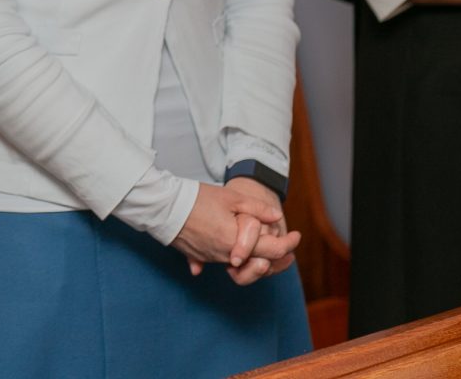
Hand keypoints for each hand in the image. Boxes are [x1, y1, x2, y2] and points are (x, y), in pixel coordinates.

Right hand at [171, 182, 298, 278]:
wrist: (163, 207)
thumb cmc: (196, 199)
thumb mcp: (231, 199)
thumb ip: (256, 209)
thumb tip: (276, 217)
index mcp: (235, 242)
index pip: (270, 250)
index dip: (288, 244)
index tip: (297, 236)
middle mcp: (225, 256)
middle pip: (257, 261)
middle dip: (275, 255)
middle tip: (286, 245)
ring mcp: (211, 258)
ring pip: (239, 262)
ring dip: (253, 255)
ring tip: (262, 244)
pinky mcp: (199, 256)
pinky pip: (219, 259)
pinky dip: (230, 255)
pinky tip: (233, 253)